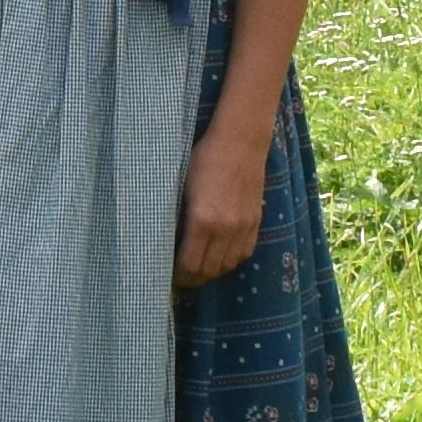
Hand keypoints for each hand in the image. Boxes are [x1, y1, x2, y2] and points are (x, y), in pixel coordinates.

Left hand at [174, 105, 270, 287]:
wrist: (240, 142)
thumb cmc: (204, 158)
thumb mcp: (180, 186)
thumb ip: (177, 218)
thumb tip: (165, 242)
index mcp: (202, 221)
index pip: (189, 266)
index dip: (178, 277)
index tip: (167, 276)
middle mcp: (225, 230)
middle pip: (208, 271)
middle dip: (192, 279)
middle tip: (180, 277)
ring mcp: (243, 228)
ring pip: (227, 266)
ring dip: (211, 271)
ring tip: (198, 268)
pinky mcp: (256, 222)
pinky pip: (244, 254)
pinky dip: (230, 260)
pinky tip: (219, 255)